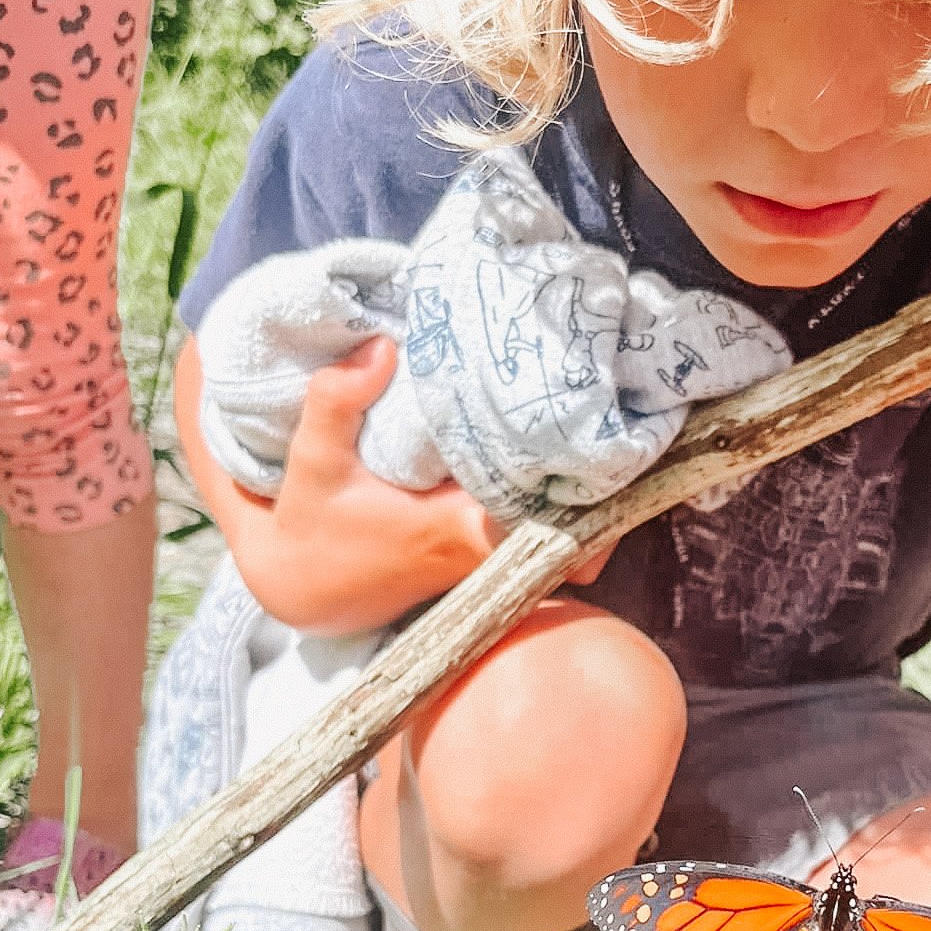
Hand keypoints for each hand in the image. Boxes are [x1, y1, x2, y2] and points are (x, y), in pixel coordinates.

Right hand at [176, 337, 612, 632]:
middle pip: (574, 525)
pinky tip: (562, 445)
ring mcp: (488, 553)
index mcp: (458, 529)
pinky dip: (554, 492)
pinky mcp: (482, 548)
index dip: (593, 507)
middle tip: (626, 422)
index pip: (548, 529)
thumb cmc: (314, 527)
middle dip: (603, 483)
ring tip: (605, 423)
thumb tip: (381, 344)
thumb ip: (336, 402)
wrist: (303, 585)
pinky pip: (537, 521)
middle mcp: (486, 548)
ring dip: (582, 484)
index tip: (620, 462)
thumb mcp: (312, 462)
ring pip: (560, 524)